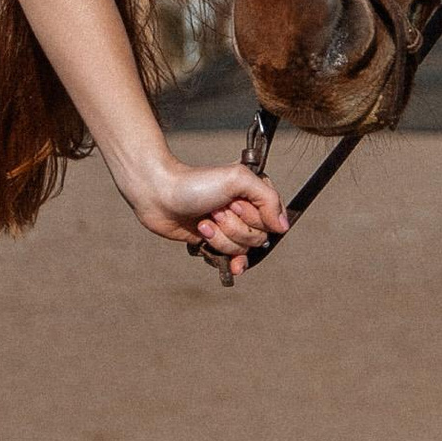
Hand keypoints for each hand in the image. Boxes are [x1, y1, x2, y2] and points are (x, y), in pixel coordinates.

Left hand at [120, 156, 288, 275]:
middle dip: (233, 227)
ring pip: (242, 249)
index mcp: (254, 194)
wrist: (158, 196)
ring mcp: (229, 228)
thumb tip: (283, 227)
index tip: (232, 204)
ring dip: (221, 237)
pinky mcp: (214, 241)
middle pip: (257, 237)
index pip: (273, 219)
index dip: (253, 217)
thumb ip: (268, 199)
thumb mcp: (237, 179)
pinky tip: (225, 261)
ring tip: (204, 221)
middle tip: (214, 210)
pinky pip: (230, 259)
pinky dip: (228, 260)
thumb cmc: (196, 183)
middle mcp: (245, 211)